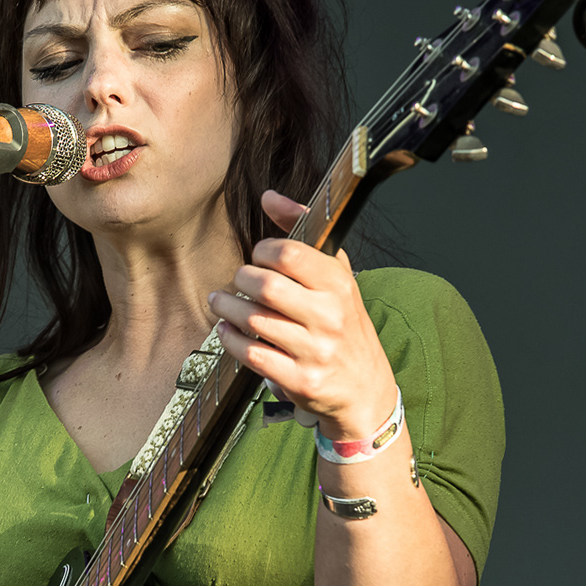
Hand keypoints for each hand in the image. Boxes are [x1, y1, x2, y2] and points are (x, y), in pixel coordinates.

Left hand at [208, 191, 399, 441]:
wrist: (365, 389)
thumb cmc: (344, 324)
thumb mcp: (335, 275)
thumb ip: (303, 232)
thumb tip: (269, 197)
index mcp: (339, 284)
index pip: (288, 254)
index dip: (262, 252)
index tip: (258, 258)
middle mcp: (330, 316)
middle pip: (265, 285)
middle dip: (240, 280)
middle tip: (237, 282)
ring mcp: (314, 350)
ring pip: (252, 320)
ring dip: (227, 309)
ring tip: (221, 303)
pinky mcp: (299, 380)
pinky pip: (251, 354)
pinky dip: (230, 340)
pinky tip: (227, 331)